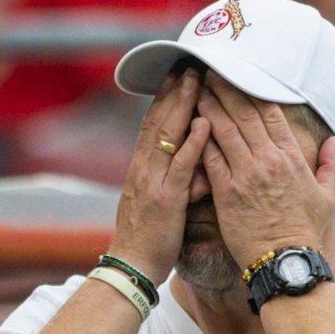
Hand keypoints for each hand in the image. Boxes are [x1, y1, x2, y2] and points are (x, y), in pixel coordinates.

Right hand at [108, 67, 212, 280]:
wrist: (131, 267)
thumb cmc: (148, 240)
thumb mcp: (158, 205)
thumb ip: (173, 184)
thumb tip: (194, 175)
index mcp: (141, 170)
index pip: (152, 126)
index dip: (164, 99)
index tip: (175, 76)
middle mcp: (143, 169)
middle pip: (158, 122)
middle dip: (174, 92)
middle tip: (188, 66)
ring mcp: (153, 182)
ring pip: (167, 136)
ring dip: (182, 106)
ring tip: (197, 81)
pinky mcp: (166, 199)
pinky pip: (180, 167)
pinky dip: (192, 143)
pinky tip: (203, 124)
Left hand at [197, 74, 334, 271]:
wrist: (287, 262)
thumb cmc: (307, 233)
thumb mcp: (328, 197)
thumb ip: (332, 166)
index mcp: (292, 158)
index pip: (271, 114)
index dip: (252, 92)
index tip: (240, 76)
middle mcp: (269, 161)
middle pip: (244, 115)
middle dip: (226, 89)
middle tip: (209, 70)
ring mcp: (246, 175)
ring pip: (224, 130)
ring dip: (209, 106)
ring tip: (195, 88)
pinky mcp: (227, 193)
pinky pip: (210, 158)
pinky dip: (200, 138)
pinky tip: (190, 123)